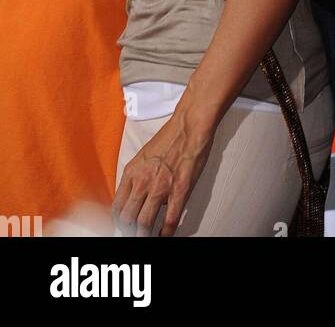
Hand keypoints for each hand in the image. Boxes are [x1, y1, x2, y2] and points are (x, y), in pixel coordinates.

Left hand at [113, 107, 214, 236]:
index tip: (123, 226)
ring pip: (144, 223)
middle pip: (127, 218)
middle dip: (129, 231)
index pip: (117, 206)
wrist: (189, 125)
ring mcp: (160, 187)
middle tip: (133, 234)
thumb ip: (138, 176)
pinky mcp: (179, 190)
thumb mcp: (144, 156)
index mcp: (132, 172)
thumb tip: (138, 195)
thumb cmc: (170, 136)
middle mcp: (142, 181)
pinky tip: (165, 235)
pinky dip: (166, 232)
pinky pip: (170, 219)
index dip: (118, 221)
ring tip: (147, 237)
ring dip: (144, 234)